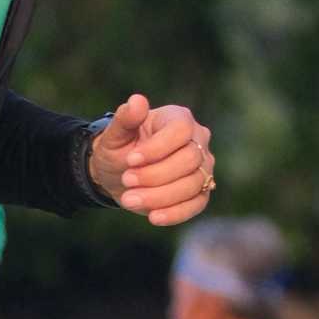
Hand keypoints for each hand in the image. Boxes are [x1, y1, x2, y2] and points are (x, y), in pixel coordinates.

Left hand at [86, 96, 214, 225]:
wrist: (120, 175)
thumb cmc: (120, 148)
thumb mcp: (115, 134)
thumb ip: (125, 118)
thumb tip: (137, 101)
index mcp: (179, 119)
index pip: (181, 131)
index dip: (158, 148)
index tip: (131, 159)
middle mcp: (198, 141)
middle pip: (189, 160)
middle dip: (155, 174)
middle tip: (126, 180)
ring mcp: (203, 167)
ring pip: (193, 184)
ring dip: (160, 196)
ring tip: (129, 200)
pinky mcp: (200, 191)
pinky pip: (197, 204)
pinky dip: (175, 213)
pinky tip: (153, 217)